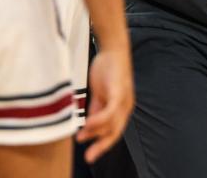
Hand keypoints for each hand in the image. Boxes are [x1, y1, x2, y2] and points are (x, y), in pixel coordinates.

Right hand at [77, 46, 133, 163]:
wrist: (113, 49)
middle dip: (101, 146)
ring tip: (82, 137)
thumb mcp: (100, 93)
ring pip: (111, 124)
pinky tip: (88, 124)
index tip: (89, 153)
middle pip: (114, 133)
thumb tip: (88, 126)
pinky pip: (110, 111)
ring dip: (95, 132)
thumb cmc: (107, 69)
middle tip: (88, 157)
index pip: (113, 132)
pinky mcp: (120, 92)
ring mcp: (124, 100)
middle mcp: (125, 107)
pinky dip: (99, 119)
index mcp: (121, 108)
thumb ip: (96, 110)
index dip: (101, 144)